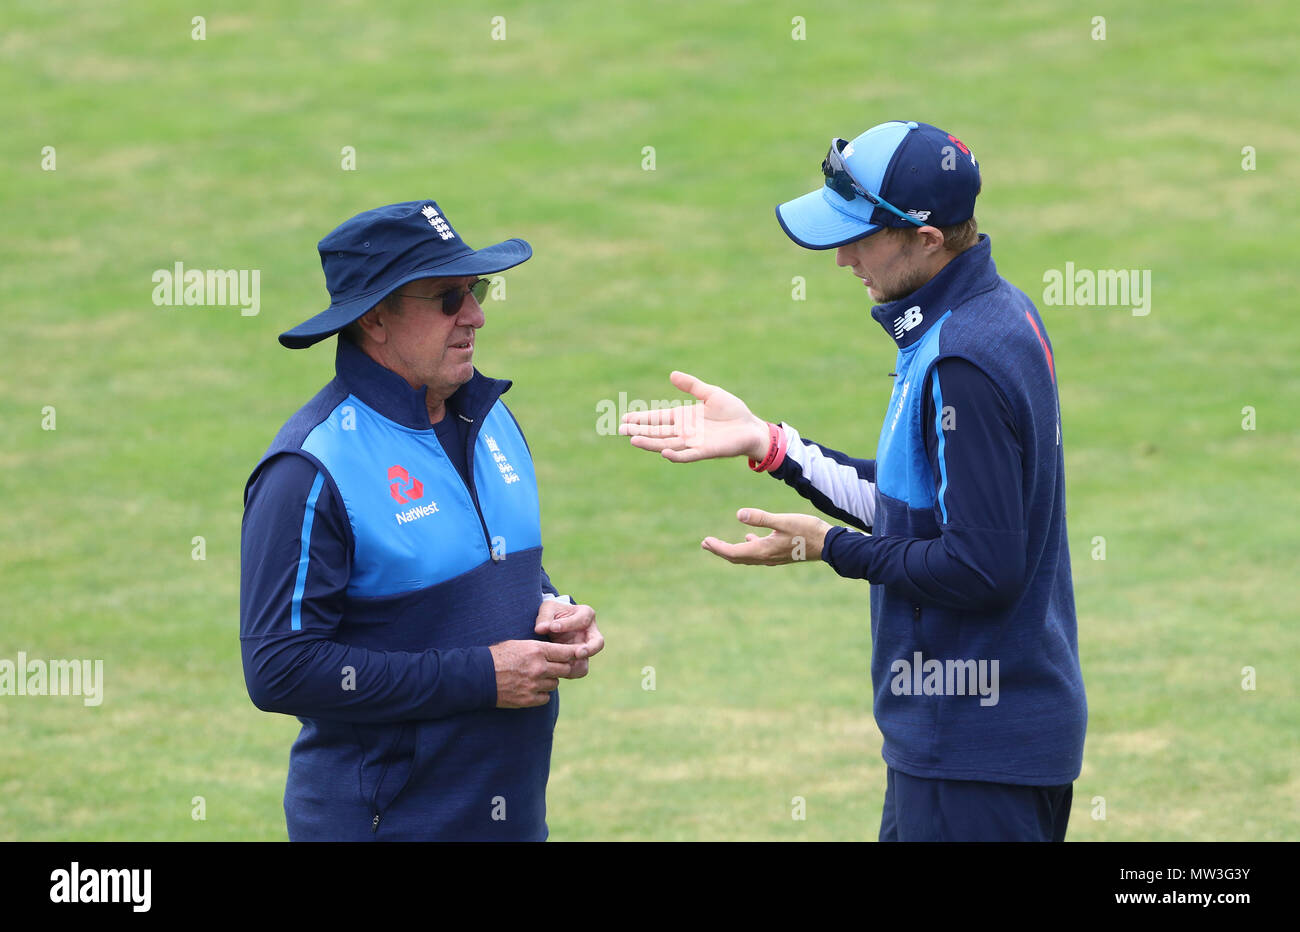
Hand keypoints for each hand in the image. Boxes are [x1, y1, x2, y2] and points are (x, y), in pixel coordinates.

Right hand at [488, 639, 584, 707]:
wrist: (479, 676)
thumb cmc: (498, 656)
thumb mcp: (519, 644)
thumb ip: (539, 649)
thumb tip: (558, 652)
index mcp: (537, 650)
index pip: (566, 652)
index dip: (574, 653)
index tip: (579, 654)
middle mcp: (539, 668)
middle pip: (565, 669)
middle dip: (561, 667)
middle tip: (552, 666)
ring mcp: (534, 685)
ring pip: (555, 683)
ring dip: (549, 681)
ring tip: (535, 677)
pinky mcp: (528, 699)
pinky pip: (545, 698)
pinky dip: (541, 694)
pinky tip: (531, 688)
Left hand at [534, 599, 603, 678]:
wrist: (550, 626)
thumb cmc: (552, 614)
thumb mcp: (547, 610)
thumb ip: (544, 618)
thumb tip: (540, 629)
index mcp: (586, 615)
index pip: (582, 620)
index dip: (567, 625)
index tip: (552, 627)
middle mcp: (590, 634)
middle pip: (598, 643)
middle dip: (589, 650)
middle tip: (578, 653)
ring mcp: (585, 650)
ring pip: (587, 662)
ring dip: (576, 665)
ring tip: (563, 666)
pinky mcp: (578, 662)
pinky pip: (577, 671)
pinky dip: (568, 673)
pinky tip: (556, 671)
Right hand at [618, 370, 769, 462]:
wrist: (752, 428)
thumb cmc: (733, 412)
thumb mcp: (710, 394)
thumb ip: (692, 386)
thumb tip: (672, 375)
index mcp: (684, 417)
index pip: (658, 418)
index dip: (642, 418)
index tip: (625, 418)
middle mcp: (685, 431)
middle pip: (657, 432)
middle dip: (640, 431)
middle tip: (621, 430)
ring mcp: (693, 442)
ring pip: (667, 443)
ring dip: (651, 443)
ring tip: (634, 440)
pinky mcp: (705, 451)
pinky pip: (688, 455)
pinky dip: (676, 455)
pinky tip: (663, 452)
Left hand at [701, 508, 831, 564]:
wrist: (829, 545)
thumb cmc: (808, 530)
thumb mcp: (783, 520)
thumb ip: (761, 518)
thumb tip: (738, 515)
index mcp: (763, 550)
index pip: (733, 552)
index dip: (718, 547)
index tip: (705, 541)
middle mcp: (766, 557)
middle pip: (737, 557)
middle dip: (720, 550)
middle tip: (705, 544)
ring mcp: (773, 558)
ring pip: (747, 556)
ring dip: (732, 550)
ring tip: (719, 544)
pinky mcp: (780, 554)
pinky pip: (758, 553)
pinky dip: (748, 547)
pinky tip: (749, 538)